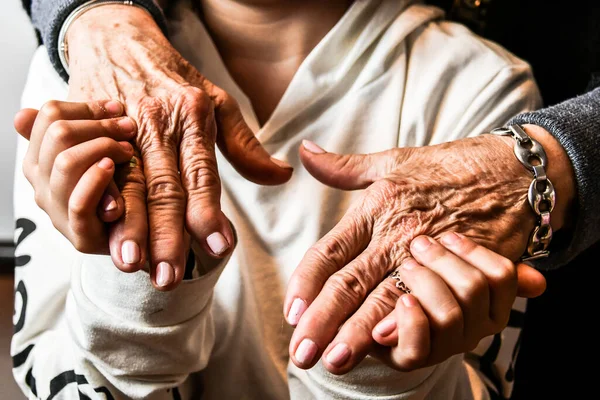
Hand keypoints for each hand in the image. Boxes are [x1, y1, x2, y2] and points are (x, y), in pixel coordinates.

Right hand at [14, 100, 135, 252]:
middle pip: (58, 134)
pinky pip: (80, 202)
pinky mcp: (80, 236)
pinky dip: (97, 179)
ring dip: (103, 148)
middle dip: (100, 125)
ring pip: (65, 163)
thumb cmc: (116, 188)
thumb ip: (73, 133)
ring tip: (127, 150)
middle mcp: (42, 184)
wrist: (135, 237)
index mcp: (40, 160)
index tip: (117, 108)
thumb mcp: (96, 155)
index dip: (86, 107)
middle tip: (129, 128)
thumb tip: (23, 114)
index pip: (49, 116)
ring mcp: (58, 211)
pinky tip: (113, 167)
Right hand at [66, 5, 292, 288]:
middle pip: (163, 187)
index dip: (208, 211)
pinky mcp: (94, 130)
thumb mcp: (218, 102)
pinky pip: (94, 170)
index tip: (218, 247)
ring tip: (132, 265)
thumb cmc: (175, 79)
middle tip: (169, 277)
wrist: (120, 42)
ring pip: (130, 185)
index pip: (202, 172)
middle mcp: (158, 122)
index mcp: (193, 116)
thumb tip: (282, 176)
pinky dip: (99, 201)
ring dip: (129, 228)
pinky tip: (102, 229)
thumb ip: (246, 145)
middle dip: (165, 236)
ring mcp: (123, 127)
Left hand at [285, 135, 549, 373]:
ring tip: (335, 359)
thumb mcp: (392, 159)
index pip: (328, 251)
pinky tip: (386, 343)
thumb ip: (344, 167)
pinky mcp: (457, 267)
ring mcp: (427, 252)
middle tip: (301, 353)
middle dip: (322, 321)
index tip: (291, 312)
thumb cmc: (447, 165)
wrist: (509, 169)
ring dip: (357, 332)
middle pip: (349, 283)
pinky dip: (407, 322)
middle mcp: (395, 233)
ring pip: (383, 298)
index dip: (305, 283)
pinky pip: (430, 299)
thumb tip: (305, 153)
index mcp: (374, 208)